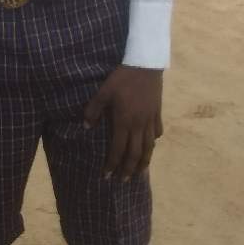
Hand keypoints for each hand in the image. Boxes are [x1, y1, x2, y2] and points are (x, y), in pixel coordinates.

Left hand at [83, 66, 163, 181]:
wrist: (145, 64)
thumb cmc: (121, 78)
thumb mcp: (103, 92)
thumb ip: (93, 110)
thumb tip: (85, 127)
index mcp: (124, 122)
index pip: (118, 149)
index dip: (112, 164)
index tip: (107, 176)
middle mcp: (138, 125)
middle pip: (135, 153)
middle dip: (128, 169)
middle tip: (123, 180)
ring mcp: (150, 120)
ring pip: (149, 147)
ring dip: (144, 161)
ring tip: (139, 172)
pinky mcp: (157, 113)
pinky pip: (157, 132)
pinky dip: (153, 142)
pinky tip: (151, 145)